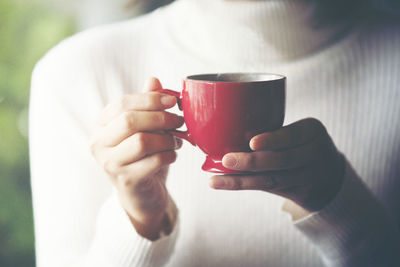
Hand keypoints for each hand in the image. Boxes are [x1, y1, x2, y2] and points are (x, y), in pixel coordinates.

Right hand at [90, 78, 182, 239]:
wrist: (141, 194)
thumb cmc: (143, 156)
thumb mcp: (144, 129)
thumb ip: (146, 106)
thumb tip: (154, 79)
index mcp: (101, 125)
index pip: (122, 104)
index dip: (150, 99)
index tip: (172, 100)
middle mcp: (99, 144)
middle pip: (130, 120)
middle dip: (161, 118)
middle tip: (180, 121)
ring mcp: (110, 164)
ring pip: (142, 141)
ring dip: (167, 139)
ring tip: (177, 141)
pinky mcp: (125, 181)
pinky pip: (153, 161)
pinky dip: (169, 155)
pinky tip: (172, 155)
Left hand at [209, 118, 344, 212]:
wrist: (330, 176)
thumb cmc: (301, 145)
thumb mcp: (301, 132)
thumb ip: (275, 132)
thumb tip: (224, 125)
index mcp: (313, 131)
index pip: (293, 134)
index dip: (273, 140)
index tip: (252, 142)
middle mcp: (314, 153)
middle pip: (282, 160)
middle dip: (252, 162)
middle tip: (226, 160)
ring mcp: (308, 176)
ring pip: (272, 179)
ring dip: (241, 180)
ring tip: (215, 180)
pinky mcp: (298, 193)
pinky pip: (268, 189)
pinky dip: (245, 185)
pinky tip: (223, 184)